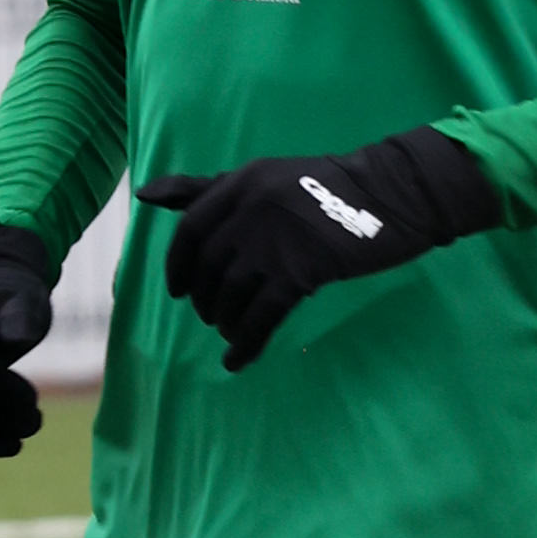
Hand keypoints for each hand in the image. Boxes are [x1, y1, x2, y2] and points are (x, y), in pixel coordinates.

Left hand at [139, 126, 497, 370]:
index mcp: (240, 182)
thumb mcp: (264, 177)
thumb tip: (145, 193)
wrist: (391, 195)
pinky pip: (261, 317)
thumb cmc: (327, 188)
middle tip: (212, 316)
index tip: (178, 291)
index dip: (179, 266)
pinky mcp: (301, 271)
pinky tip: (239, 360)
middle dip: (205, 300)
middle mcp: (251, 209)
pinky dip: (246, 343)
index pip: (190, 230)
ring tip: (232, 333)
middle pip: (209, 269)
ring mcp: (275, 241)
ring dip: (226, 322)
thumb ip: (204, 188)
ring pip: (232, 295)